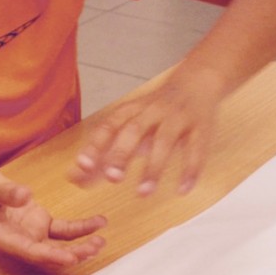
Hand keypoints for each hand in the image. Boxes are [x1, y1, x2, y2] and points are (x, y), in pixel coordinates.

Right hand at [0, 167, 106, 272]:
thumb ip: (4, 192)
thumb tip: (25, 195)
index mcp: (1, 238)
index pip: (28, 251)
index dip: (49, 256)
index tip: (69, 257)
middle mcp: (17, 241)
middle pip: (47, 254)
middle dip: (71, 255)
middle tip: (92, 249)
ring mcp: (29, 233)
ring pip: (58, 246)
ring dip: (79, 246)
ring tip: (100, 241)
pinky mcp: (38, 223)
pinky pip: (62, 230)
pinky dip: (80, 229)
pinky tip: (97, 224)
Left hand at [69, 72, 221, 195]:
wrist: (197, 82)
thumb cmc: (154, 112)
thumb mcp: (128, 125)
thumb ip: (104, 153)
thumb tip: (74, 178)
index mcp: (131, 111)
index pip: (109, 126)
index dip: (95, 145)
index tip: (82, 165)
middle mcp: (152, 111)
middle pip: (134, 130)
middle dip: (122, 153)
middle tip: (112, 178)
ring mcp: (177, 118)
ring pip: (165, 141)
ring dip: (154, 168)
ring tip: (143, 193)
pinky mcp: (201, 127)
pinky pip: (196, 149)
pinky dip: (190, 170)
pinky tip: (182, 190)